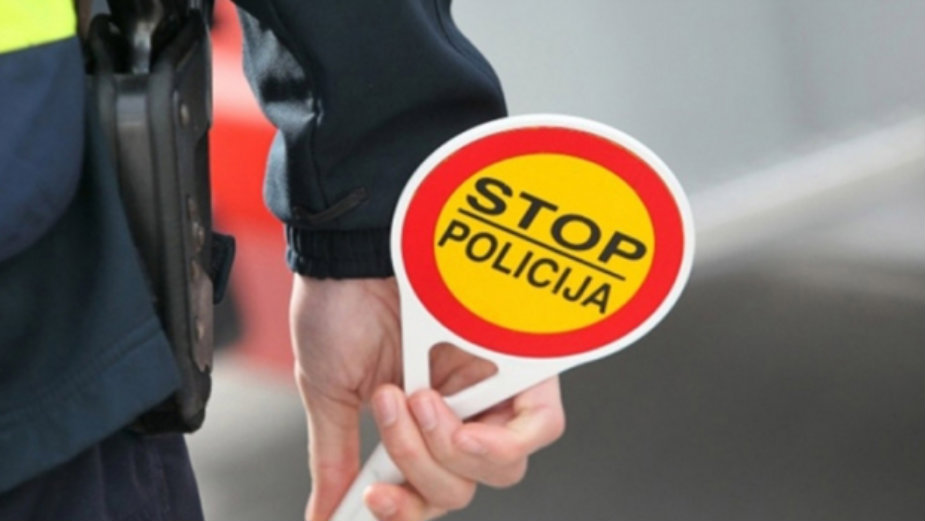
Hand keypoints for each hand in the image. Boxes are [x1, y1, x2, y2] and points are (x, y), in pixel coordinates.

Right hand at [290, 276, 565, 520]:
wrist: (354, 250)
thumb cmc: (339, 304)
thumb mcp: (329, 393)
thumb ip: (336, 458)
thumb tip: (324, 516)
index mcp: (417, 421)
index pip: (429, 490)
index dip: (406, 508)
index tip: (371, 499)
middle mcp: (459, 409)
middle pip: (465, 486)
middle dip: (420, 468)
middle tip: (391, 410)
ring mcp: (491, 389)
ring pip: (503, 469)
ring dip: (448, 450)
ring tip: (416, 399)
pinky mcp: (523, 365)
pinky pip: (540, 427)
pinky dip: (497, 441)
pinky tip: (459, 422)